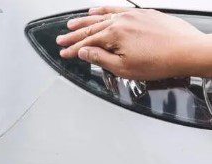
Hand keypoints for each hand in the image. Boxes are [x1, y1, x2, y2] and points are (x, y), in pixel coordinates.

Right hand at [57, 7, 206, 79]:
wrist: (188, 51)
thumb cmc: (160, 61)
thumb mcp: (123, 68)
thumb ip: (100, 59)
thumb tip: (84, 53)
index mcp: (114, 35)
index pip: (86, 43)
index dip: (72, 50)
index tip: (64, 53)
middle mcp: (122, 21)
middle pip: (91, 28)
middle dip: (74, 35)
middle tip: (62, 39)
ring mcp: (134, 15)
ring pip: (103, 16)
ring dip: (86, 20)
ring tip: (73, 23)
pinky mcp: (145, 13)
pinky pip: (118, 9)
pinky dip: (106, 10)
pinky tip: (99, 10)